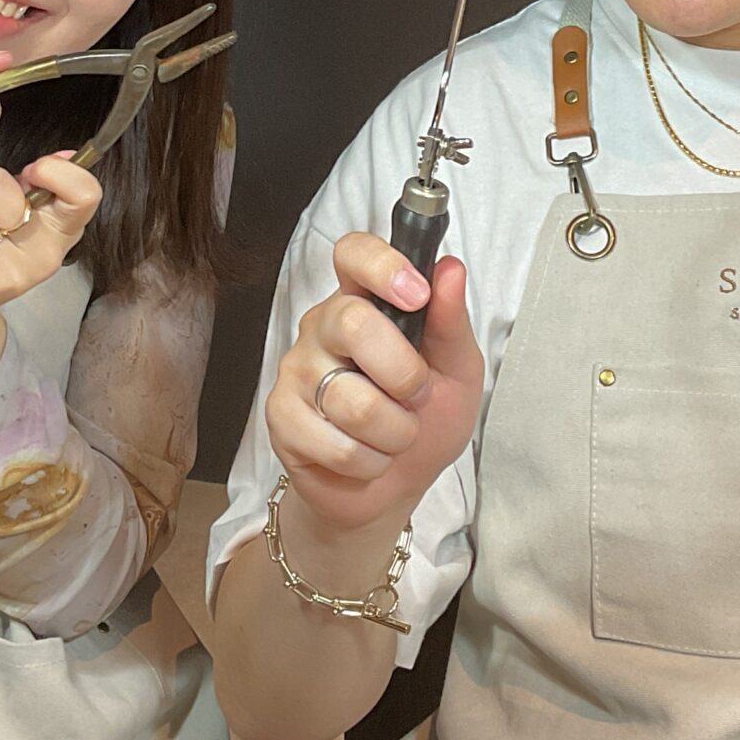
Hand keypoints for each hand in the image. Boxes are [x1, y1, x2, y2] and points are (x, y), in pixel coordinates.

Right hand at [267, 233, 484, 540]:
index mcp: (366, 301)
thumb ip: (452, 322)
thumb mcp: (458, 370)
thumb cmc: (428, 417)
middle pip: (352, 323)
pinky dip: (369, 461)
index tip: (418, 295)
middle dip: (404, 373)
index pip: (354, 254)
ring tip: (393, 434)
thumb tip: (450, 269)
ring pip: (351, 399)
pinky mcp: (281, 416)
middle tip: (417, 395)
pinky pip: (336, 444)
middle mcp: (324, 326)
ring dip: (394, 431)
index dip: (382, 266)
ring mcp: (296, 370)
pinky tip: (367, 456)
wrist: (397, 485)